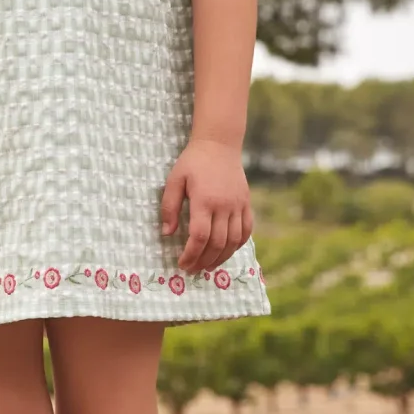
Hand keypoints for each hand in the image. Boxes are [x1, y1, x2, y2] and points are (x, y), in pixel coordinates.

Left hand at [160, 138, 252, 273]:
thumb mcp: (175, 180)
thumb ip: (169, 207)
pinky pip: (246, 231)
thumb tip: (167, 233)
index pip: (200, 236)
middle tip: (192, 269)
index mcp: (204, 200)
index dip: (191, 254)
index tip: (182, 263)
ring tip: (207, 266)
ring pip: (233, 241)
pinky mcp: (246, 203)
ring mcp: (238, 205)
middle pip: (217, 243)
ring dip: (220, 258)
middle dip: (203, 261)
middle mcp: (224, 206)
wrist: (219, 145)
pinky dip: (237, 245)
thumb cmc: (192, 162)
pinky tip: (226, 251)